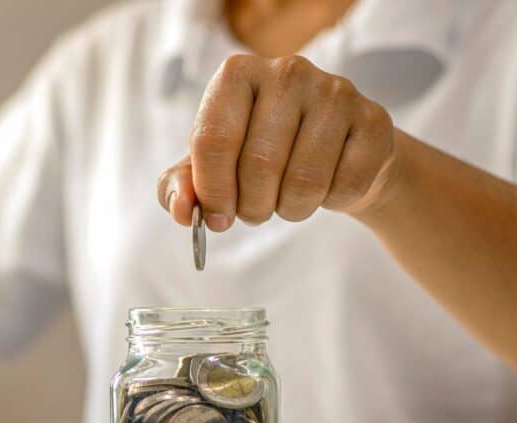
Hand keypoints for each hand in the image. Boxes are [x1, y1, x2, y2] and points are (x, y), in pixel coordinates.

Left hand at [157, 54, 398, 229]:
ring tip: (287, 199)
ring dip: (290, 209)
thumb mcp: (210, 168)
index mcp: (236, 75)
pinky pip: (344, 186)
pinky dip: (330, 203)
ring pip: (304, 181)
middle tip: (255, 211)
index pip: (212, 140)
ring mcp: (336, 92)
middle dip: (252, 206)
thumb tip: (181, 210)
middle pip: (258, 165)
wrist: (333, 153)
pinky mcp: (373, 120)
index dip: (212, 191)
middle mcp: (287, 72)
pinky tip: (327, 185)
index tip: (216, 218)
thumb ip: (181, 187)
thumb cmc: (260, 155)